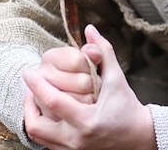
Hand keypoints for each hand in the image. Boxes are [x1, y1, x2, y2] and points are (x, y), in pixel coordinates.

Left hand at [23, 25, 156, 149]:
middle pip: (36, 125)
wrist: (139, 137)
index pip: (53, 101)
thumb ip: (103, 52)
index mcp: (88, 121)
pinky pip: (46, 142)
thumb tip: (90, 30)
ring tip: (34, 98)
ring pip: (38, 136)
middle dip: (27, 104)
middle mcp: (77, 140)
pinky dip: (41, 126)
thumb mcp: (116, 78)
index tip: (28, 71)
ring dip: (32, 116)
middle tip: (29, 87)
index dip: (37, 85)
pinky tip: (45, 111)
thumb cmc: (128, 106)